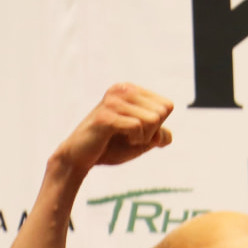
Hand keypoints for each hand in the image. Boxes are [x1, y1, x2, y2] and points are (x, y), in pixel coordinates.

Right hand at [55, 83, 173, 173]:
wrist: (80, 158)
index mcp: (130, 89)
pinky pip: (138, 127)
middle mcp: (122, 90)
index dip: (159, 125)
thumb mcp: (143, 141)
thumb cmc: (112, 146)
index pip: (167, 106)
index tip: (138, 130)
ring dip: (143, 137)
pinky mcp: (105, 116)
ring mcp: (112, 101)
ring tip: (123, 138)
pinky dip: (135, 140)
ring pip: (153, 119)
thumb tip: (166, 137)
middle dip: (151, 132)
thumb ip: (160, 135)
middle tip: (129, 136)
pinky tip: (118, 139)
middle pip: (162, 112)